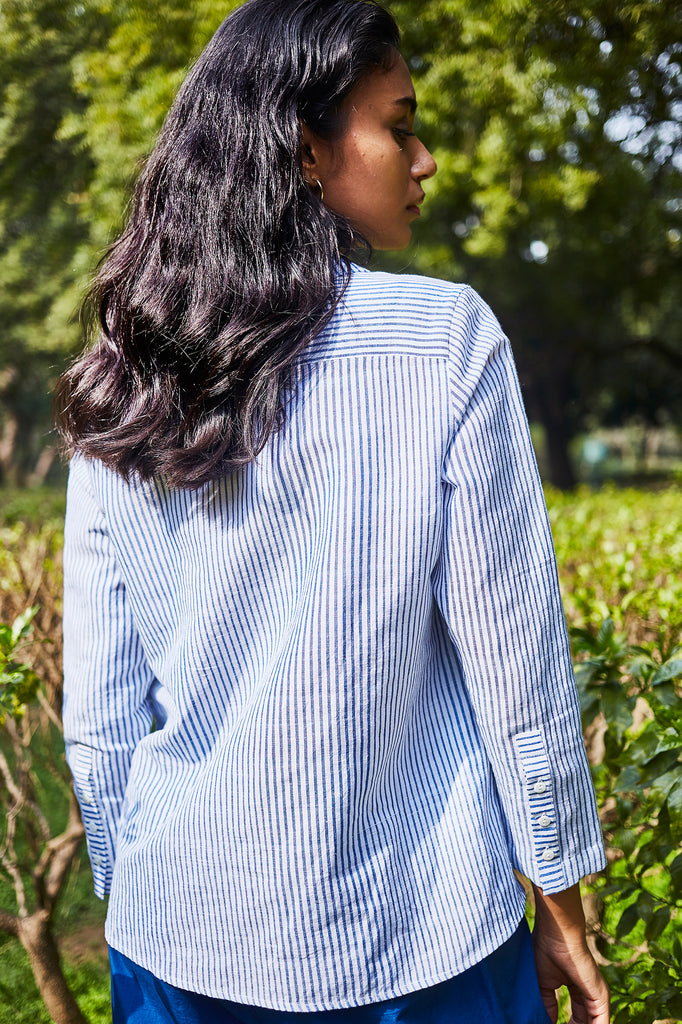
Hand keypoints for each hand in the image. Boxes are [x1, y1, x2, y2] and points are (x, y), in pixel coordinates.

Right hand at [531, 884, 609, 1023]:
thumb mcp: (544, 984)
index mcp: (578, 988)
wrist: (556, 934)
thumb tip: (548, 1022)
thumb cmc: (546, 951)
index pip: (578, 1017)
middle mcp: (590, 993)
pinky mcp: (601, 997)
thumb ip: (548, 1005)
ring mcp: (597, 995)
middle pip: (586, 1022)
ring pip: (594, 1023)